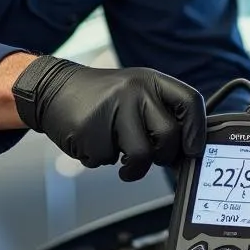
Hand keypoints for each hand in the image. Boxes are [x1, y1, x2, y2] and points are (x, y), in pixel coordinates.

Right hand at [12, 55, 205, 180]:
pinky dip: (102, 159)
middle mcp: (134, 90)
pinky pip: (108, 160)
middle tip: (150, 157)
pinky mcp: (91, 130)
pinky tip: (93, 141)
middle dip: (163, 156)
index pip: (189, 102)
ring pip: (141, 156)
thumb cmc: (100, 97)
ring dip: (133, 168)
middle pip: (168, 136)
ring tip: (120, 159)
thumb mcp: (135, 92)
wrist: (52, 89)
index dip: (197, 130)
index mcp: (150, 80)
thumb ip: (159, 114)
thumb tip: (186, 151)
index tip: (193, 149)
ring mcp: (112, 109)